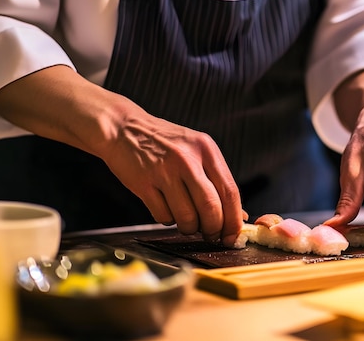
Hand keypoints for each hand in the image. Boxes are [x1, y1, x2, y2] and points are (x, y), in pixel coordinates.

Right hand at [99, 107, 243, 246]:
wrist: (123, 129)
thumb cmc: (165, 143)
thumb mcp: (196, 151)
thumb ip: (217, 180)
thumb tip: (240, 216)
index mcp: (206, 150)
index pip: (230, 192)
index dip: (233, 220)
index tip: (233, 235)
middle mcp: (187, 159)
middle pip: (211, 208)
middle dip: (213, 229)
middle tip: (211, 235)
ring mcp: (164, 172)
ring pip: (187, 217)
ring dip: (190, 228)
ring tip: (187, 222)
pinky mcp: (144, 184)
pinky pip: (163, 217)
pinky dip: (168, 220)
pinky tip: (166, 208)